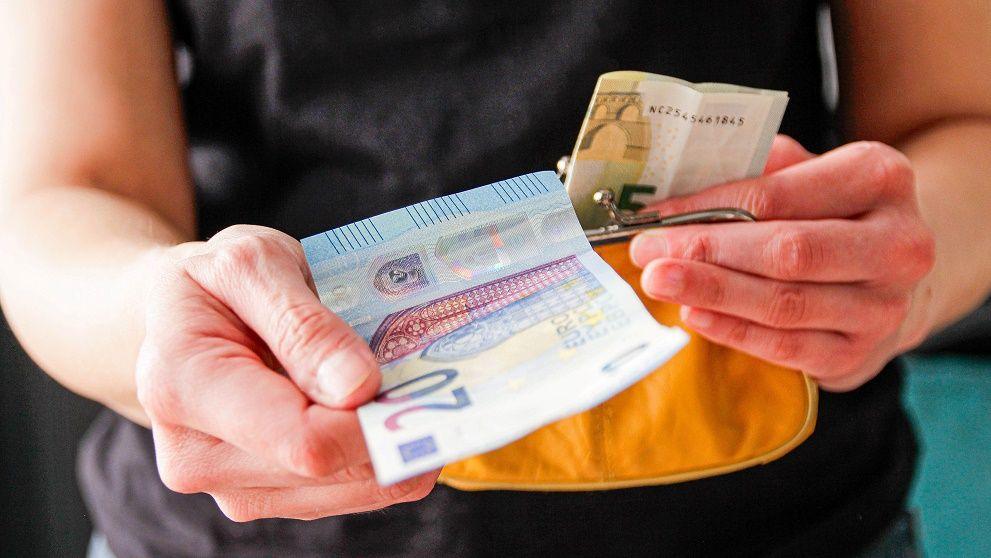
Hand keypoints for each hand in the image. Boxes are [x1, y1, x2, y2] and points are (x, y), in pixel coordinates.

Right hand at [136, 225, 436, 520]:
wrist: (173, 316)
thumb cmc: (214, 282)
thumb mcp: (254, 263)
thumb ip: (304, 325)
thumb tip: (359, 387)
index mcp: (185, 387)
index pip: (302, 440)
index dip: (369, 419)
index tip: (408, 377)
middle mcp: (198, 458)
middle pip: (333, 472)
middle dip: (391, 426)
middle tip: (422, 374)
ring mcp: (231, 487)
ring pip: (352, 491)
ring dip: (391, 441)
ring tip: (395, 384)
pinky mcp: (264, 497)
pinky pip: (348, 492)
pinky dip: (378, 453)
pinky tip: (377, 409)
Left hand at [630, 137, 935, 390]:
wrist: (890, 274)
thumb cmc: (830, 212)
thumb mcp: (806, 172)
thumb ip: (754, 171)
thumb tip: (675, 185)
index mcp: (881, 178)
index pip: (780, 194)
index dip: (711, 206)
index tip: (656, 214)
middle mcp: (897, 244)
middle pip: (787, 252)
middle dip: (707, 252)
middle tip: (648, 252)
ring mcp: (883, 306)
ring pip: (785, 304)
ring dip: (711, 293)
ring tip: (659, 282)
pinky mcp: (859, 353)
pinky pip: (786, 347)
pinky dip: (734, 331)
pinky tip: (694, 315)